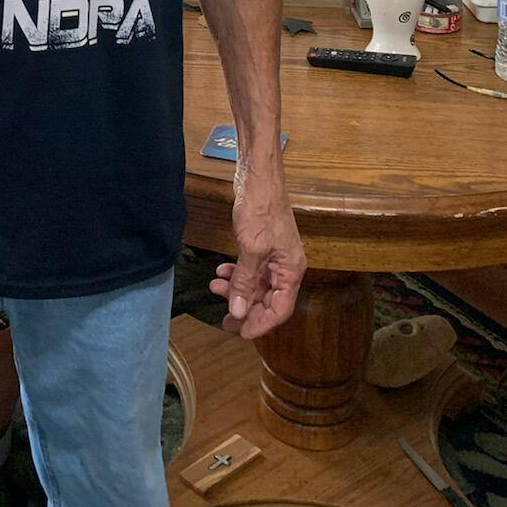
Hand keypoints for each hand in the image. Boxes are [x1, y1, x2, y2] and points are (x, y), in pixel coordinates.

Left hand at [208, 166, 304, 339]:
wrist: (258, 175)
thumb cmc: (261, 208)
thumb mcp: (251, 249)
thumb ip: (245, 282)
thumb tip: (240, 311)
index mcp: (291, 270)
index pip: (280, 310)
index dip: (260, 323)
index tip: (240, 332)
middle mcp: (286, 266)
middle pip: (267, 299)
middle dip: (245, 308)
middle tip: (223, 317)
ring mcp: (274, 254)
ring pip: (256, 283)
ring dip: (236, 289)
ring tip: (214, 288)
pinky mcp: (262, 244)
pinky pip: (251, 268)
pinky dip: (236, 272)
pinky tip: (220, 271)